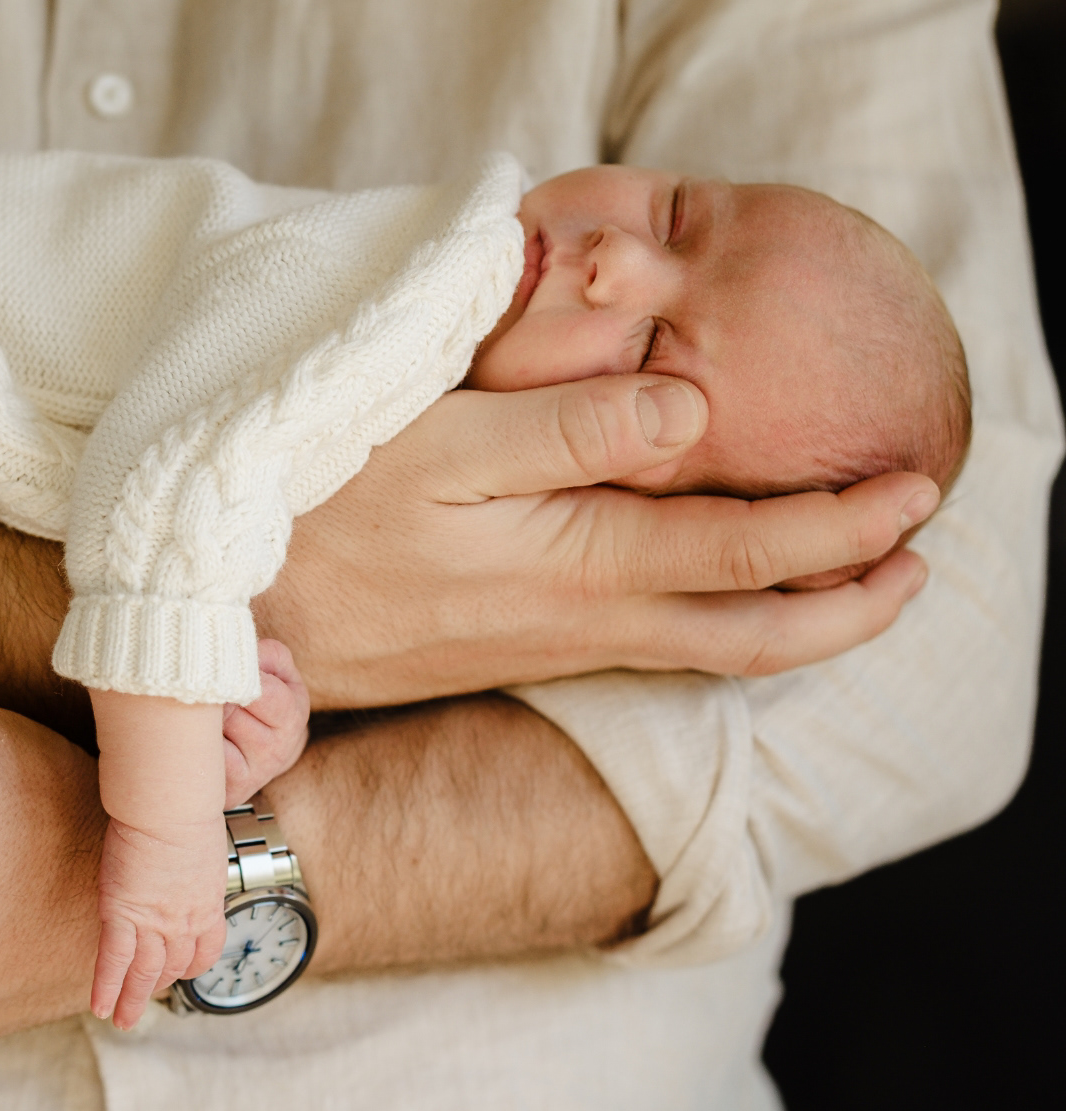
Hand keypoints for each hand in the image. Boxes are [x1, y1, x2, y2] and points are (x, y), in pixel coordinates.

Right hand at [258, 374, 938, 706]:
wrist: (242, 627)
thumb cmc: (323, 515)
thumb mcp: (436, 446)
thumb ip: (566, 428)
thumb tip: (692, 411)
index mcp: (579, 566)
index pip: (748, 554)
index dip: (845, 526)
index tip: (915, 492)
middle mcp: (580, 622)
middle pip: (752, 637)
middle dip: (849, 607)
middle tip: (915, 569)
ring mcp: (548, 645)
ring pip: (705, 652)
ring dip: (794, 625)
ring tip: (848, 587)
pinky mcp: (515, 650)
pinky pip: (650, 649)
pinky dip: (718, 626)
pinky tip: (714, 597)